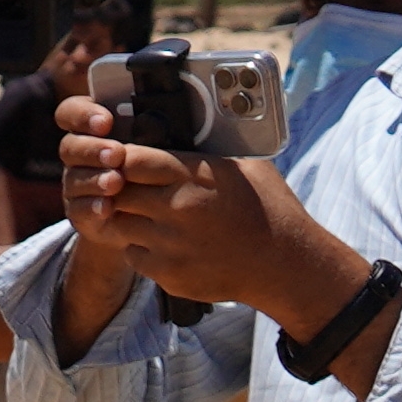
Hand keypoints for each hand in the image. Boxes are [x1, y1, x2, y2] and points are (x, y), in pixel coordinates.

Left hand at [58, 101, 350, 330]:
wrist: (284, 262)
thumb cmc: (267, 206)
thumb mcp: (244, 165)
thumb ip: (206, 151)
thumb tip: (179, 129)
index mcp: (194, 175)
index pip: (130, 160)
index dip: (121, 159)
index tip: (122, 161)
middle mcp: (177, 208)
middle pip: (117, 192)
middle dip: (118, 189)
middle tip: (130, 189)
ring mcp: (169, 243)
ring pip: (119, 224)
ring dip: (127, 218)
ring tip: (150, 215)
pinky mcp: (167, 273)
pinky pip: (132, 255)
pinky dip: (140, 248)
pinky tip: (163, 242)